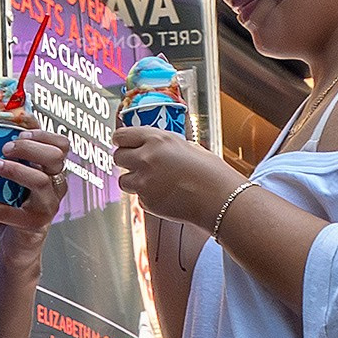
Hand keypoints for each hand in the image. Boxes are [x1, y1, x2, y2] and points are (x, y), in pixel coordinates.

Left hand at [0, 129, 71, 257]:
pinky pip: (11, 213)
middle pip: (56, 156)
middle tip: (5, 148)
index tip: (18, 130)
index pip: (60, 144)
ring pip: (41, 181)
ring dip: (15, 169)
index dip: (42, 133)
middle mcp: (54, 186)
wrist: (13, 248)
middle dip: (29, 146)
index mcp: (50, 171)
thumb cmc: (11, 210)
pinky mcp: (34, 224)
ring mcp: (47, 206)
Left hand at [113, 126, 240, 226]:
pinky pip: (138, 197)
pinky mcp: (146, 202)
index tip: (123, 144)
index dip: (122, 141)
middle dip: (125, 160)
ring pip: (123, 180)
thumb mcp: (187, 146)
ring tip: (151, 181)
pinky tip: (165, 194)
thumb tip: (153, 147)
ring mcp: (144, 182)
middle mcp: (146, 159)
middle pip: (117, 157)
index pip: (122, 136)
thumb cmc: (211, 172)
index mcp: (157, 139)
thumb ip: (165, 145)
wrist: (219, 199)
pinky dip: (147, 196)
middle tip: (137, 164)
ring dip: (132, 180)